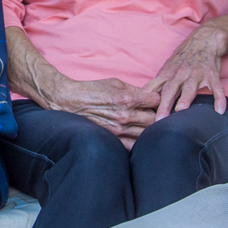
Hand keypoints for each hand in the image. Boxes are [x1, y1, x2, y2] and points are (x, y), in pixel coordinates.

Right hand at [40, 76, 157, 144]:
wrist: (70, 101)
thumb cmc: (93, 90)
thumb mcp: (115, 82)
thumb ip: (135, 90)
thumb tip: (151, 97)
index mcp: (128, 98)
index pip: (156, 100)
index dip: (157, 100)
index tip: (153, 100)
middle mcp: (125, 115)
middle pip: (155, 118)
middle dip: (155, 114)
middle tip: (151, 112)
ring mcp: (119, 129)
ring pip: (147, 133)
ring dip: (149, 128)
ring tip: (145, 124)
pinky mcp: (113, 138)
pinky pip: (133, 145)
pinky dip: (138, 141)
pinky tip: (137, 136)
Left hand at [143, 24, 227, 120]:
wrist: (204, 40)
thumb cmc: (183, 58)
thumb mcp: (167, 68)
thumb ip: (157, 84)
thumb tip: (143, 98)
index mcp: (168, 74)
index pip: (156, 89)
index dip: (149, 101)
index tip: (144, 114)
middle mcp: (181, 74)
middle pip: (170, 90)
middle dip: (164, 105)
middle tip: (159, 120)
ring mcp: (197, 75)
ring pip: (190, 88)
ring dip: (185, 99)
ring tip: (181, 111)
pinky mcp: (212, 75)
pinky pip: (217, 88)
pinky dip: (219, 99)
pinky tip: (219, 111)